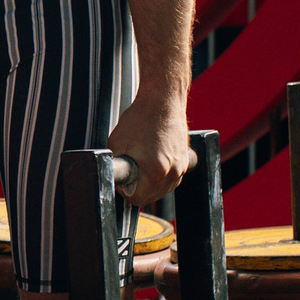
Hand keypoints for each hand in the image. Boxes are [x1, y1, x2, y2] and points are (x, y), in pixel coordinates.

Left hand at [107, 90, 195, 208]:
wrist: (162, 100)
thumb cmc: (140, 118)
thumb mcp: (116, 144)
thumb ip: (115, 167)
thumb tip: (114, 179)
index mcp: (154, 171)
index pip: (137, 199)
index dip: (125, 191)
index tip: (123, 180)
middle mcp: (172, 172)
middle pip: (151, 197)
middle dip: (138, 188)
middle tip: (130, 170)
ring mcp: (181, 167)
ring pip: (162, 190)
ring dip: (150, 184)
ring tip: (141, 165)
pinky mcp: (186, 160)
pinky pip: (172, 179)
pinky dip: (161, 176)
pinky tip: (153, 162)